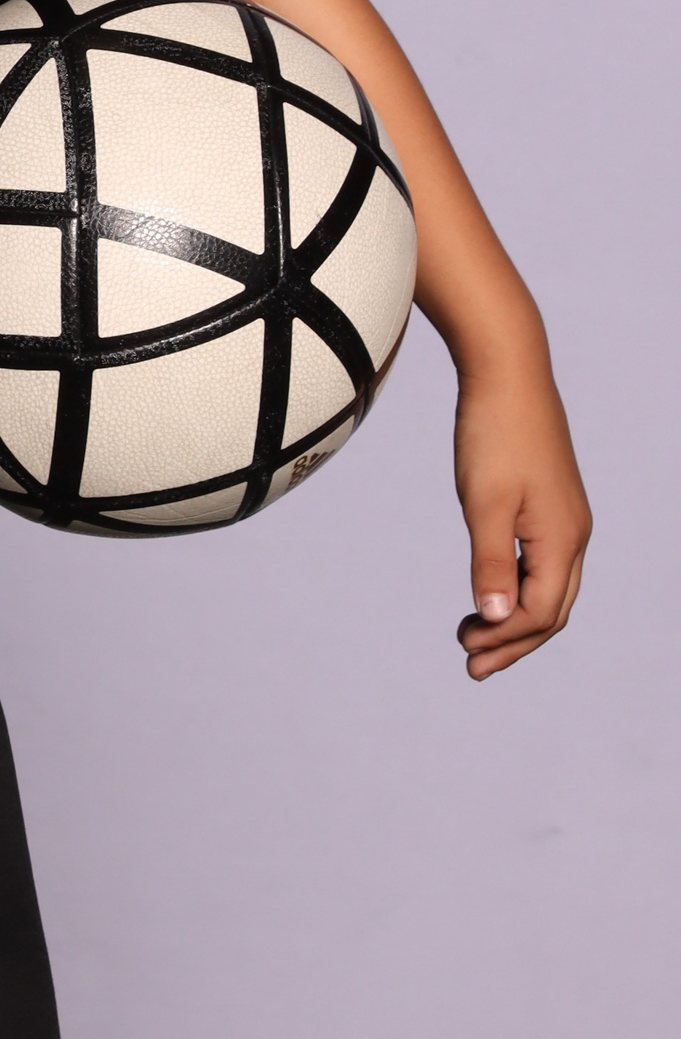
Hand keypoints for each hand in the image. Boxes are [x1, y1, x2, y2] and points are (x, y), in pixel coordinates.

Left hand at [452, 354, 590, 679]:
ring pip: (550, 588)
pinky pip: (543, 563)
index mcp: (563, 539)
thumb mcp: (484, 503)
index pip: (541, 614)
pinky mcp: (552, 504)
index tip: (464, 651)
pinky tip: (493, 591)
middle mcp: (574, 534)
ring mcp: (566, 519)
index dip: (506, 641)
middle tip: (471, 665)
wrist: (507, 372)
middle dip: (514, 643)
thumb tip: (498, 620)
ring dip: (515, 619)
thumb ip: (491, 562)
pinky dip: (519, 587)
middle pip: (552, 610)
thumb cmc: (492, 434)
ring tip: (475, 637)